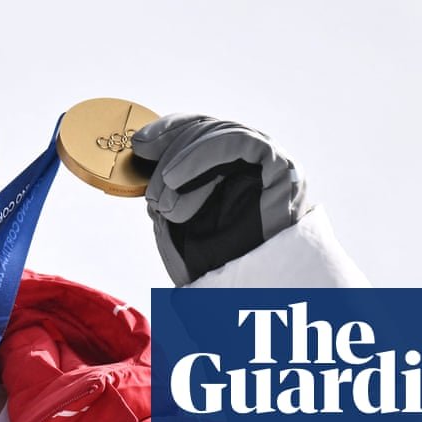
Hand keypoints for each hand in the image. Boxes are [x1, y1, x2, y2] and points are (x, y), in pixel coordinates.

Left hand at [131, 115, 311, 284]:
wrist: (244, 293)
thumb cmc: (212, 260)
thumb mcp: (178, 211)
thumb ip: (166, 179)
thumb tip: (140, 144)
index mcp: (232, 165)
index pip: (201, 129)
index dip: (168, 131)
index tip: (139, 145)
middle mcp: (253, 159)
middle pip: (206, 129)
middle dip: (170, 153)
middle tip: (151, 192)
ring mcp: (271, 161)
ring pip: (218, 133)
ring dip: (180, 161)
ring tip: (161, 198)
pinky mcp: (282, 167)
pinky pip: (236, 142)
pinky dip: (199, 154)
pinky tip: (175, 178)